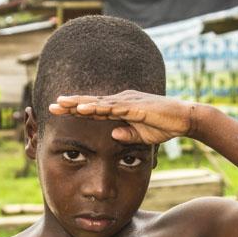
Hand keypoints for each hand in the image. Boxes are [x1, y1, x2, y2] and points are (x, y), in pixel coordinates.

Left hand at [49, 90, 196, 143]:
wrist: (185, 119)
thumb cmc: (165, 126)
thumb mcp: (142, 136)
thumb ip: (127, 135)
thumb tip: (113, 136)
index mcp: (122, 106)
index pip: (95, 108)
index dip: (76, 109)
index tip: (59, 110)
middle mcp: (122, 100)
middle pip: (91, 102)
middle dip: (71, 104)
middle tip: (51, 105)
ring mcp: (127, 101)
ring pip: (97, 102)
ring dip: (78, 104)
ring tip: (60, 104)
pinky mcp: (135, 106)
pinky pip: (111, 108)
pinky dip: (95, 108)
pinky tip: (82, 109)